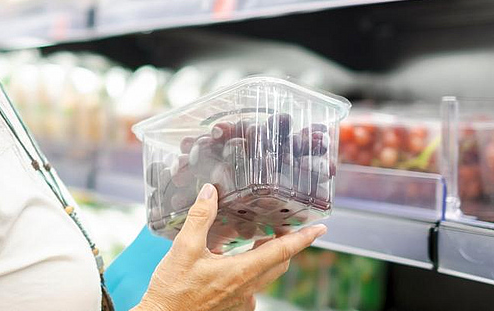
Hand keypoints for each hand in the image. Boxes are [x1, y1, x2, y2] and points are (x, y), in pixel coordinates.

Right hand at [134, 184, 326, 310]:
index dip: (303, 239)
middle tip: (283, 226)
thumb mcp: (184, 249)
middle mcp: (247, 289)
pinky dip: (249, 270)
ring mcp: (242, 301)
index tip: (320, 229)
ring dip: (265, 256)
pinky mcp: (233, 307)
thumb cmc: (173, 291)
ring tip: (257, 238)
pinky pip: (251, 286)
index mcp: (241, 272)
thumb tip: (210, 193)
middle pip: (278, 263)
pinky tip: (231, 262)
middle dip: (285, 244)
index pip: (282, 252)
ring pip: (265, 275)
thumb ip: (200, 218)